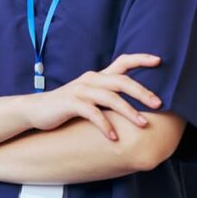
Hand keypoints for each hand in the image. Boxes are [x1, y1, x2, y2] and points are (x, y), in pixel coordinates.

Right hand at [21, 54, 163, 140]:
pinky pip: (92, 113)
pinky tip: (114, 138)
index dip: (141, 59)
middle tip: (159, 103)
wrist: (36, 110)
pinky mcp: (71, 103)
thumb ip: (108, 95)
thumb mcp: (89, 96)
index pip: (122, 62)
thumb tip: (136, 104)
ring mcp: (80, 90)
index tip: (160, 60)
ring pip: (110, 97)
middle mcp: (91, 79)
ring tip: (143, 124)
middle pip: (121, 81)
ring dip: (129, 111)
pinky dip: (105, 125)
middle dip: (142, 92)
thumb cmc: (68, 106)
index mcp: (98, 76)